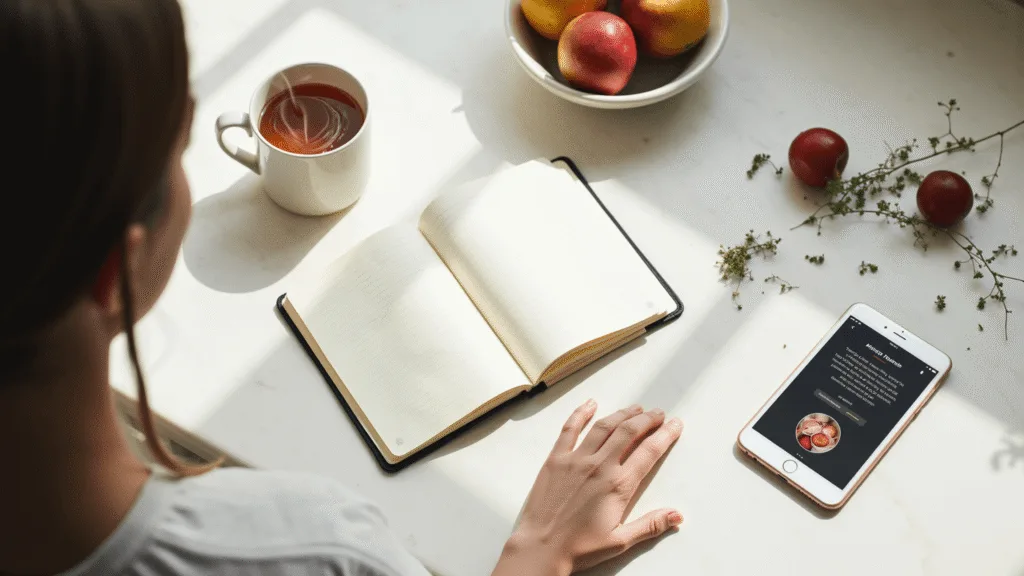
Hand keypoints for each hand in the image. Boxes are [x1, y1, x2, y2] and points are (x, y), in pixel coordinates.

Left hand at [492, 401, 682, 575]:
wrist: (541, 547)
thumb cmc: (579, 548)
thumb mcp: (620, 541)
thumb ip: (650, 525)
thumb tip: (677, 515)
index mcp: (618, 485)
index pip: (649, 452)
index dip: (665, 436)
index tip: (675, 425)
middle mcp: (599, 466)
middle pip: (629, 432)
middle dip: (647, 419)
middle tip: (658, 414)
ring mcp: (576, 459)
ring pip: (604, 426)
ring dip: (622, 414)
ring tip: (636, 408)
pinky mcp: (556, 459)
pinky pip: (569, 429)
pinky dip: (581, 413)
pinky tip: (591, 404)